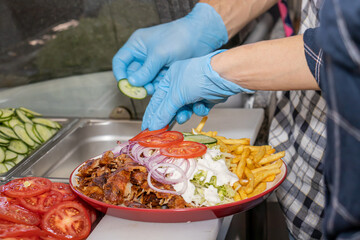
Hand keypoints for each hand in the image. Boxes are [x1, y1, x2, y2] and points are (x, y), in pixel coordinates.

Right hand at [112, 3, 227, 92]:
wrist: (202, 37)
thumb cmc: (180, 38)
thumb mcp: (160, 54)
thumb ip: (145, 70)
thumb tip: (132, 83)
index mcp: (137, 45)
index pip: (120, 62)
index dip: (120, 75)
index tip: (126, 86)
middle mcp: (144, 55)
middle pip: (133, 75)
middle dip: (138, 84)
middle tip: (144, 91)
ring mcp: (155, 64)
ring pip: (146, 81)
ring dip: (150, 87)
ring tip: (156, 88)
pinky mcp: (165, 71)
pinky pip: (158, 83)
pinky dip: (160, 87)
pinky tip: (165, 89)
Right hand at [141, 50, 253, 129]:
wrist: (224, 76)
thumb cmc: (199, 76)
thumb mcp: (176, 94)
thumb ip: (164, 111)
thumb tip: (154, 125)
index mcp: (170, 78)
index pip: (157, 100)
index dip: (152, 115)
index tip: (147, 128)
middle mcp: (181, 83)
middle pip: (171, 107)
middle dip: (171, 116)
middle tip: (165, 129)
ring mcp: (195, 90)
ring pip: (185, 109)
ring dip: (185, 113)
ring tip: (186, 114)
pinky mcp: (206, 97)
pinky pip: (198, 109)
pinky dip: (200, 109)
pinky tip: (202, 106)